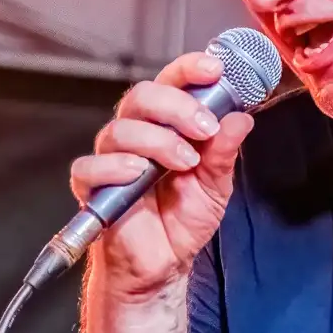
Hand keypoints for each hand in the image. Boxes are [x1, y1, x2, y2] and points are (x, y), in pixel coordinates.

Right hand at [69, 51, 254, 300]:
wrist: (164, 263)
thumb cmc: (184, 218)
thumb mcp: (216, 184)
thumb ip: (225, 151)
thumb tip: (242, 118)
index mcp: (166, 124)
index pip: (171, 82)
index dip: (189, 69)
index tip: (215, 70)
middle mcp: (136, 134)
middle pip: (142, 96)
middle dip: (177, 107)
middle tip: (205, 128)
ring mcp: (112, 158)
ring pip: (121, 130)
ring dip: (158, 140)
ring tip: (185, 162)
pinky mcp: (92, 187)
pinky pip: (90, 167)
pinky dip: (115, 167)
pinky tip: (139, 174)